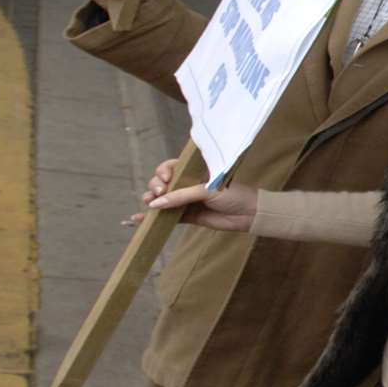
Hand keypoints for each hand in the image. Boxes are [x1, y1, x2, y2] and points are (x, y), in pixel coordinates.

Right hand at [129, 158, 255, 231]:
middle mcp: (188, 185)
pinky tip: (137, 219)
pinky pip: (166, 217)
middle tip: (160, 192)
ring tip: (149, 204)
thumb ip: (182, 196)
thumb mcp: (208, 191)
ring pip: (162, 199)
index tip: (166, 178)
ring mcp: (186, 201)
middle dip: (156, 186)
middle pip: (162, 183)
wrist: (249, 214)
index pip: (172, 167)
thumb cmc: (234, 195)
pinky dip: (152, 218)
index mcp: (195, 172)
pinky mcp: (187, 216)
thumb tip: (157, 202)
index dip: (163, 171)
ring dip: (151, 200)